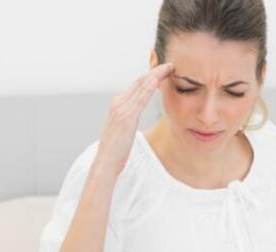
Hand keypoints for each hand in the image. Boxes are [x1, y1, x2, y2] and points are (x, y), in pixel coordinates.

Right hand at [93, 62, 174, 177]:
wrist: (106, 163)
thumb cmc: (116, 150)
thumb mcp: (123, 129)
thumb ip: (128, 118)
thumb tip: (134, 115)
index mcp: (117, 105)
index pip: (136, 85)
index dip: (150, 76)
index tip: (163, 71)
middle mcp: (117, 102)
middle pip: (139, 81)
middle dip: (154, 71)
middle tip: (169, 64)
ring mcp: (120, 108)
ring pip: (141, 86)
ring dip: (156, 74)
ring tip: (169, 67)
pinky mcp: (126, 117)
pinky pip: (140, 97)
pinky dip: (150, 86)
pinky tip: (159, 80)